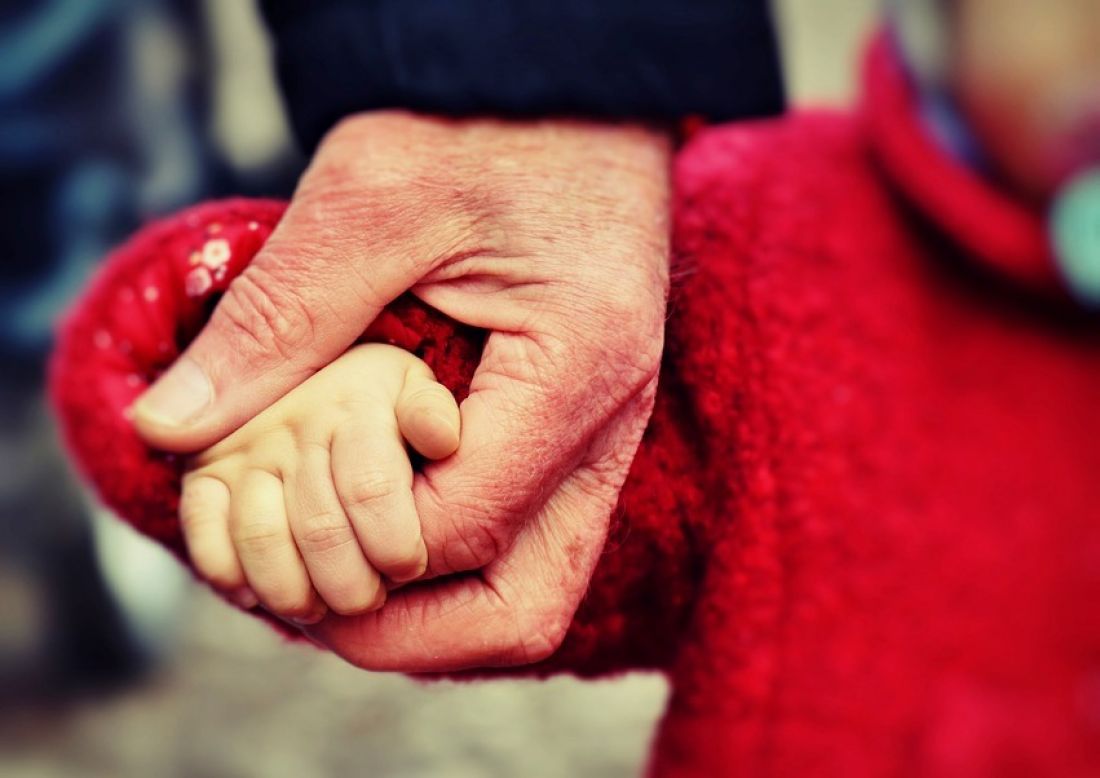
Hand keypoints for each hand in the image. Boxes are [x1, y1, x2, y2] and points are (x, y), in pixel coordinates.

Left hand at [133, 112, 670, 669]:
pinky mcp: (587, 422)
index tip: (272, 516)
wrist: (570, 87)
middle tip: (308, 603)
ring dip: (432, 608)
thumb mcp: (371, 199)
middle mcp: (613, 421)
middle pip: (524, 605)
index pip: (462, 528)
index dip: (357, 547)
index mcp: (576, 370)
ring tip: (336, 569)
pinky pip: (533, 535)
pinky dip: (452, 557)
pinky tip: (382, 518)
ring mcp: (610, 429)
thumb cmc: (485, 125)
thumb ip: (278, 320)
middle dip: (404, 633)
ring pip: (535, 584)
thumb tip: (171, 425)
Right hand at [180, 344, 459, 622]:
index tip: (410, 568)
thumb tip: (442, 441)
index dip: (395, 545)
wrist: (331, 331)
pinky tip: (258, 594)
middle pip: (320, 527)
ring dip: (292, 590)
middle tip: (372, 598)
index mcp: (358, 394)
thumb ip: (429, 405)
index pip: (372, 489)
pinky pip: (202, 524)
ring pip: (259, 536)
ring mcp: (245, 440)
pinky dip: (226, 569)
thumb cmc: (404, 367)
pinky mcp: (206, 461)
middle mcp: (295, 417)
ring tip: (324, 606)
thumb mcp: (426, 379)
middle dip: (352, 584)